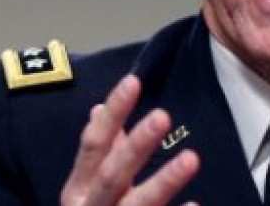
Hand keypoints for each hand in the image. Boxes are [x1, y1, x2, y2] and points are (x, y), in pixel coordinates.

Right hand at [60, 75, 199, 205]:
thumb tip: (98, 108)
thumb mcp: (84, 189)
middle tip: (164, 115)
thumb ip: (97, 152)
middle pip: (112, 174)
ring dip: (163, 182)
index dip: (112, 113)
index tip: (134, 80)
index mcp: (76, 189)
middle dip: (136, 146)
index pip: (92, 144)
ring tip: (192, 157)